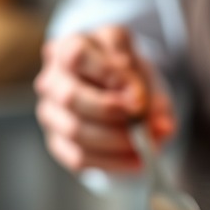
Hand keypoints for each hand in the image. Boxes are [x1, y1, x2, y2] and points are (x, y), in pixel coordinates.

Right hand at [34, 26, 174, 173]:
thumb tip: (159, 123)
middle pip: (70, 97)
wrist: (119, 92)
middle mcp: (52, 79)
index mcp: (69, 47)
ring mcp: (50, 113)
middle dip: (111, 112)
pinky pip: (79, 158)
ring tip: (148, 144)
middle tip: (142, 122)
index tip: (138, 95)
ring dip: (116, 141)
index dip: (109, 75)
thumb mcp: (139, 66)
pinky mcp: (57, 142)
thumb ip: (148, 89)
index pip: (77, 57)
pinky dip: (113, 162)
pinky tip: (137, 160)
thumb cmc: (125, 73)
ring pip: (75, 131)